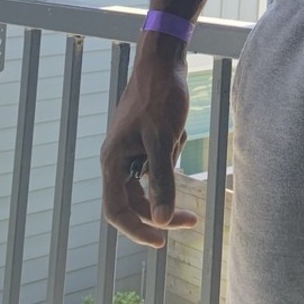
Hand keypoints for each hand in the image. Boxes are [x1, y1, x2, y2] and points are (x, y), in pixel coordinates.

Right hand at [100, 42, 196, 247]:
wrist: (163, 60)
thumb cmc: (160, 96)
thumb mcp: (163, 139)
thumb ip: (161, 181)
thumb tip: (161, 220)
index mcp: (113, 161)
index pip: (117, 211)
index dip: (137, 231)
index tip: (162, 242)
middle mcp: (116, 159)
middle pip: (134, 202)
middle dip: (161, 211)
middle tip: (190, 220)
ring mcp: (128, 150)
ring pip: (147, 183)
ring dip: (168, 177)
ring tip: (180, 141)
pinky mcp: (142, 140)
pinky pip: (155, 163)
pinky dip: (170, 158)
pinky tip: (179, 135)